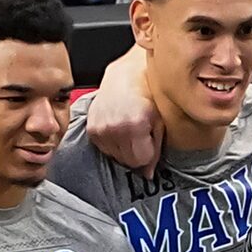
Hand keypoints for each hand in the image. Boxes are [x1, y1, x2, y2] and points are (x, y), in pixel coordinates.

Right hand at [85, 50, 162, 171]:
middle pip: (127, 161)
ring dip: (124, 149)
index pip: (141, 161)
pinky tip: (118, 128)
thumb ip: (156, 150)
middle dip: (136, 153)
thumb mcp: (159, 121)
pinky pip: (104, 149)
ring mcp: (100, 128)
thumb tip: (147, 175)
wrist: (125, 76)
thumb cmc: (147, 95)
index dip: (148, 153)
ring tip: (129, 129)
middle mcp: (114, 127)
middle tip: (140, 135)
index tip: (149, 140)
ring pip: (115, 157)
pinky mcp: (92, 128)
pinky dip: (113, 143)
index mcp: (134, 124)